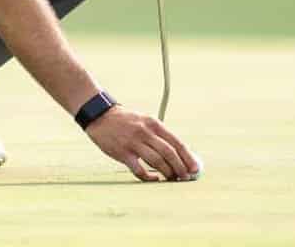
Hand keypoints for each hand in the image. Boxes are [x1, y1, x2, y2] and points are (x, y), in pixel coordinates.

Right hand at [86, 105, 201, 181]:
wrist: (99, 116)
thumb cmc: (125, 121)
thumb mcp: (144, 121)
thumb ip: (159, 136)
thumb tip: (179, 155)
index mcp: (153, 123)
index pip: (176, 142)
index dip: (188, 157)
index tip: (195, 169)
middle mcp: (145, 132)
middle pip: (169, 153)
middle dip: (180, 168)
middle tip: (185, 177)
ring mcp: (133, 142)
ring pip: (157, 162)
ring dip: (167, 173)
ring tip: (172, 179)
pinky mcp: (122, 153)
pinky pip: (139, 170)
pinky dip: (149, 177)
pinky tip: (154, 179)